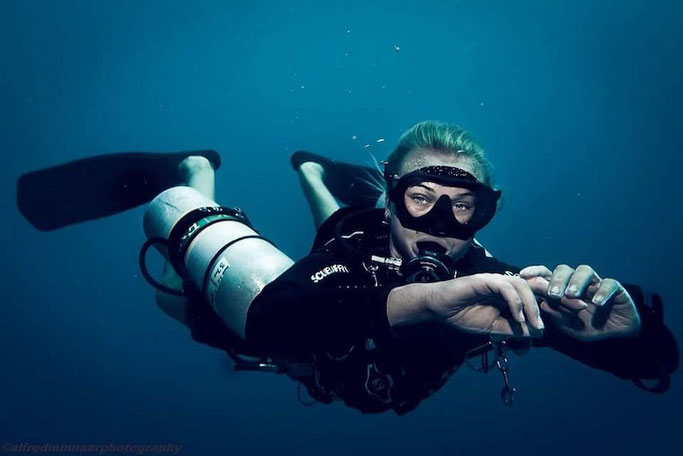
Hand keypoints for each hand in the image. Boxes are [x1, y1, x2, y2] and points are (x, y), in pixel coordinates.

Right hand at [427, 273, 544, 337]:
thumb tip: (537, 332)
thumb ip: (514, 329)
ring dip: (530, 304)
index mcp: (506, 293)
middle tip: (541, 327)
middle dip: (539, 306)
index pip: (530, 293)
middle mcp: (503, 284)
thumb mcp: (494, 328)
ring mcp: (493, 280)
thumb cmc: (463, 315)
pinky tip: (517, 316)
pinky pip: (505, 287)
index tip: (544, 327)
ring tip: (532, 323)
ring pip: (520, 285)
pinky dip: (515, 302)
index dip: (541, 305)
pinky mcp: (484, 280)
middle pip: (530, 287)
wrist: (440, 309)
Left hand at [520, 264, 640, 340]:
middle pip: (564, 270)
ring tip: (572, 295)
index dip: (535, 271)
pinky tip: (597, 302)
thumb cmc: (587, 325)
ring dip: (576, 281)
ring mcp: (596, 283)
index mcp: (563, 288)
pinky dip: (603, 292)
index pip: (547, 274)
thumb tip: (540, 303)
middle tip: (553, 294)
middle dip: (557, 280)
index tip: (523, 274)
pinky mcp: (615, 288)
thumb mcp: (568, 324)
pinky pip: (609, 284)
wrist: (615, 334)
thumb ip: (555, 315)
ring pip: (584, 271)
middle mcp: (578, 282)